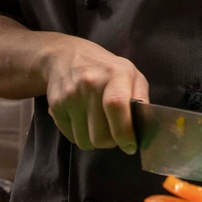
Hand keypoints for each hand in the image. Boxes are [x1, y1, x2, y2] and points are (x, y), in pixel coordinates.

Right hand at [41, 35, 148, 154]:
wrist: (66, 56)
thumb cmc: (107, 69)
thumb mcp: (131, 74)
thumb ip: (141, 97)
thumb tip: (145, 125)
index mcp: (115, 74)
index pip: (116, 106)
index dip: (124, 132)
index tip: (130, 146)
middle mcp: (90, 84)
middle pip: (100, 135)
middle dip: (111, 142)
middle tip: (115, 133)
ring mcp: (70, 95)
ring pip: (85, 142)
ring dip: (95, 141)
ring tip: (99, 125)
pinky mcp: (56, 107)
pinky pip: (71, 138)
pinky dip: (81, 135)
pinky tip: (84, 120)